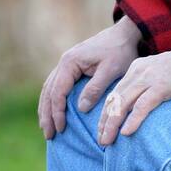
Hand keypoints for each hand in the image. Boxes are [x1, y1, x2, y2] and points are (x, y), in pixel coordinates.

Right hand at [39, 16, 142, 138]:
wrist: (124, 34)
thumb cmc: (120, 52)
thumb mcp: (111, 70)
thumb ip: (95, 88)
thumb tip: (80, 108)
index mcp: (70, 62)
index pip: (58, 91)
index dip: (57, 112)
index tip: (61, 128)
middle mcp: (64, 62)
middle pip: (49, 91)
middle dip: (47, 114)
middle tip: (49, 135)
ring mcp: (66, 64)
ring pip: (49, 89)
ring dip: (46, 109)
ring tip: (46, 128)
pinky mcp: (72, 67)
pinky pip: (56, 85)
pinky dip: (52, 100)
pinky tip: (53, 112)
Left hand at [97, 43, 170, 144]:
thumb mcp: (161, 75)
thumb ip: (149, 87)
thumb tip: (141, 107)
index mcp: (136, 69)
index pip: (114, 94)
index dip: (105, 113)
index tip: (101, 130)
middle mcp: (138, 73)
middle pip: (114, 99)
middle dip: (104, 122)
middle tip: (99, 140)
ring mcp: (149, 78)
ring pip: (123, 103)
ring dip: (112, 124)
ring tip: (106, 141)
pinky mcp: (163, 85)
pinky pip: (143, 105)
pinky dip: (133, 119)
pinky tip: (126, 132)